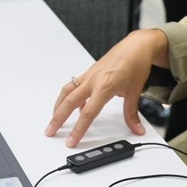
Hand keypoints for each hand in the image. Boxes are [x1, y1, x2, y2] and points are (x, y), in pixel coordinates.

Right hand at [45, 29, 168, 147]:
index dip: (78, 129)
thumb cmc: (136, 64)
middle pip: (70, 102)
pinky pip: (73, 84)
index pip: (87, 113)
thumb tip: (136, 129)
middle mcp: (93, 80)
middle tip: (50, 131)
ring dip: (58, 105)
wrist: (137, 46)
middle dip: (58, 118)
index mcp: (104, 87)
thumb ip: (132, 114)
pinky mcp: (89, 71)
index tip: (71, 141)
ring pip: (67, 91)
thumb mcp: (135, 92)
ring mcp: (89, 75)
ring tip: (54, 118)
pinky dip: (69, 96)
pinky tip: (74, 105)